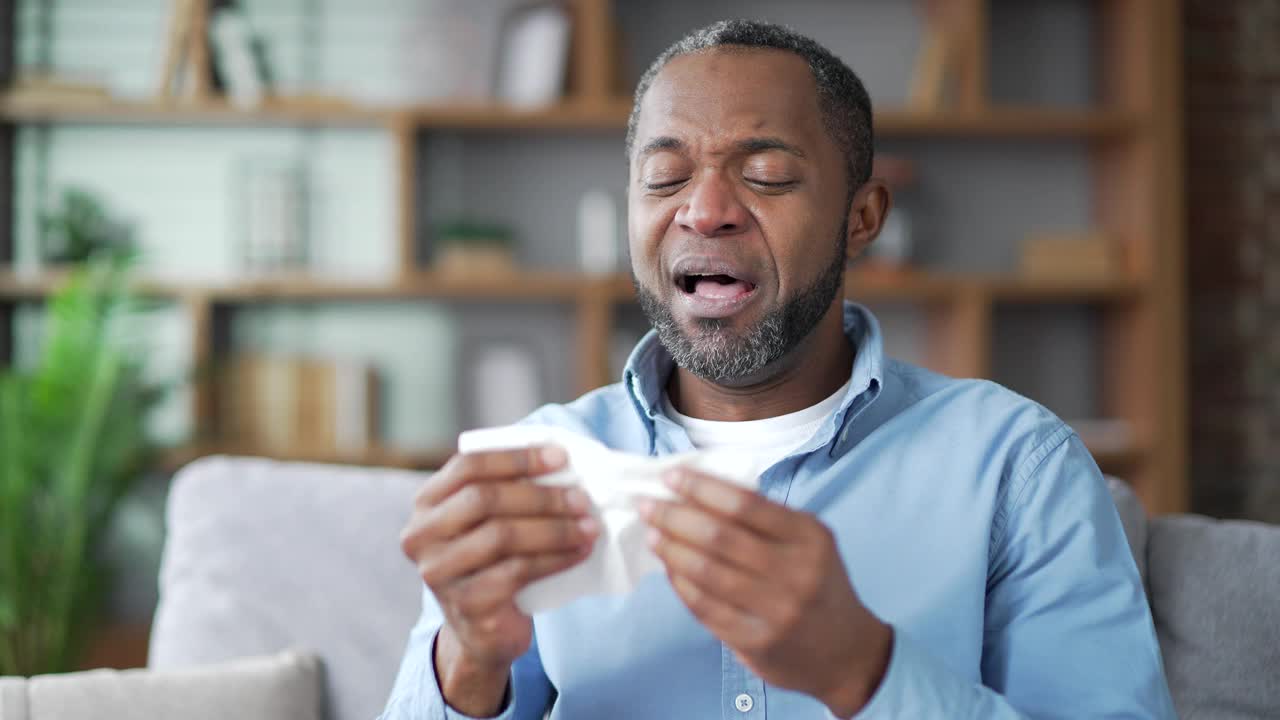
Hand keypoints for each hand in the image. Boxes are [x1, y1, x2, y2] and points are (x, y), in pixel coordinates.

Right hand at [399, 446, 598, 715]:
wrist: (482, 629)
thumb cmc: (493, 561)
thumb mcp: (489, 522)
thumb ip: (509, 490)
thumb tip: (562, 460)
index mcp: (427, 503)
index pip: (468, 466)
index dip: (516, 458)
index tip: (561, 457)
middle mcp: (422, 535)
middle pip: (484, 499)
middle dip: (541, 496)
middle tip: (582, 498)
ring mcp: (439, 572)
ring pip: (502, 536)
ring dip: (555, 528)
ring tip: (589, 526)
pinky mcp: (465, 603)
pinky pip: (516, 571)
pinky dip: (555, 558)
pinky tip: (579, 552)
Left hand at [639, 467, 891, 717]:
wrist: (847, 653)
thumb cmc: (818, 585)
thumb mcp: (809, 542)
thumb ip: (764, 519)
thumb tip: (699, 493)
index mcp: (809, 537)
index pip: (745, 504)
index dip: (702, 488)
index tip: (670, 477)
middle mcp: (795, 572)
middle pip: (720, 536)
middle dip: (675, 516)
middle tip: (646, 504)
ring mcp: (775, 610)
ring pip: (707, 572)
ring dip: (671, 550)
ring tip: (651, 535)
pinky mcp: (756, 641)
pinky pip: (705, 607)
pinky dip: (680, 584)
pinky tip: (668, 569)